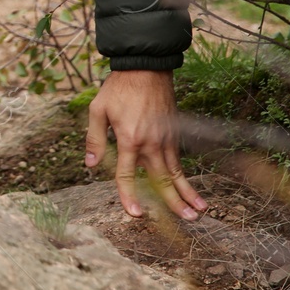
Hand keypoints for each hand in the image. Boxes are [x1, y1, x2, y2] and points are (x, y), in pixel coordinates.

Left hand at [86, 69, 205, 220]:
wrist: (144, 68)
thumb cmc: (118, 89)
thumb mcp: (98, 110)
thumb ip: (94, 139)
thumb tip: (90, 165)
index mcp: (129, 139)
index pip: (127, 174)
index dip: (129, 195)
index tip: (135, 214)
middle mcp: (150, 143)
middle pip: (162, 179)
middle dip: (174, 202)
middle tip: (187, 221)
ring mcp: (165, 139)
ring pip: (176, 172)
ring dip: (188, 193)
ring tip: (199, 212)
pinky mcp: (173, 134)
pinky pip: (179, 160)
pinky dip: (186, 176)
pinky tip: (191, 189)